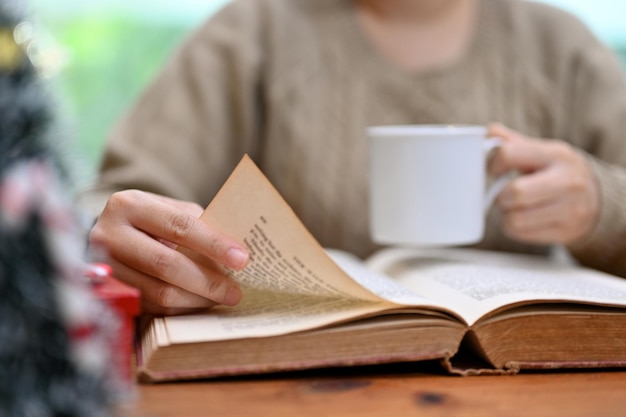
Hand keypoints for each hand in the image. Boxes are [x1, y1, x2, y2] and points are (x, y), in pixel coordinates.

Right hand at [88, 190, 248, 314]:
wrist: (108, 238)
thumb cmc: (149, 222)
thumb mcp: (169, 211)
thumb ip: (199, 224)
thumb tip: (238, 250)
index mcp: (130, 205)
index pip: (179, 226)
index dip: (213, 244)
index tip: (242, 259)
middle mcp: (109, 235)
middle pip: (166, 263)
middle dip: (208, 280)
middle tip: (235, 290)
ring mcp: (104, 268)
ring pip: (158, 291)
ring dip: (197, 299)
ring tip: (222, 298)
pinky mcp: (108, 294)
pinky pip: (152, 308)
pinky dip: (181, 308)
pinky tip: (200, 303)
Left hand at [487, 123, 599, 245]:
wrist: (596, 199)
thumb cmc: (559, 173)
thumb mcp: (542, 152)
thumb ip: (514, 143)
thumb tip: (488, 132)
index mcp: (556, 154)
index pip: (508, 154)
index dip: (492, 164)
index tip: (494, 170)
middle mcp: (567, 182)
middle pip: (513, 193)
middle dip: (501, 195)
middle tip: (505, 193)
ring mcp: (569, 210)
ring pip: (514, 219)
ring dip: (507, 214)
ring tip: (516, 206)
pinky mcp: (565, 232)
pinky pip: (520, 234)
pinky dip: (514, 228)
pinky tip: (525, 218)